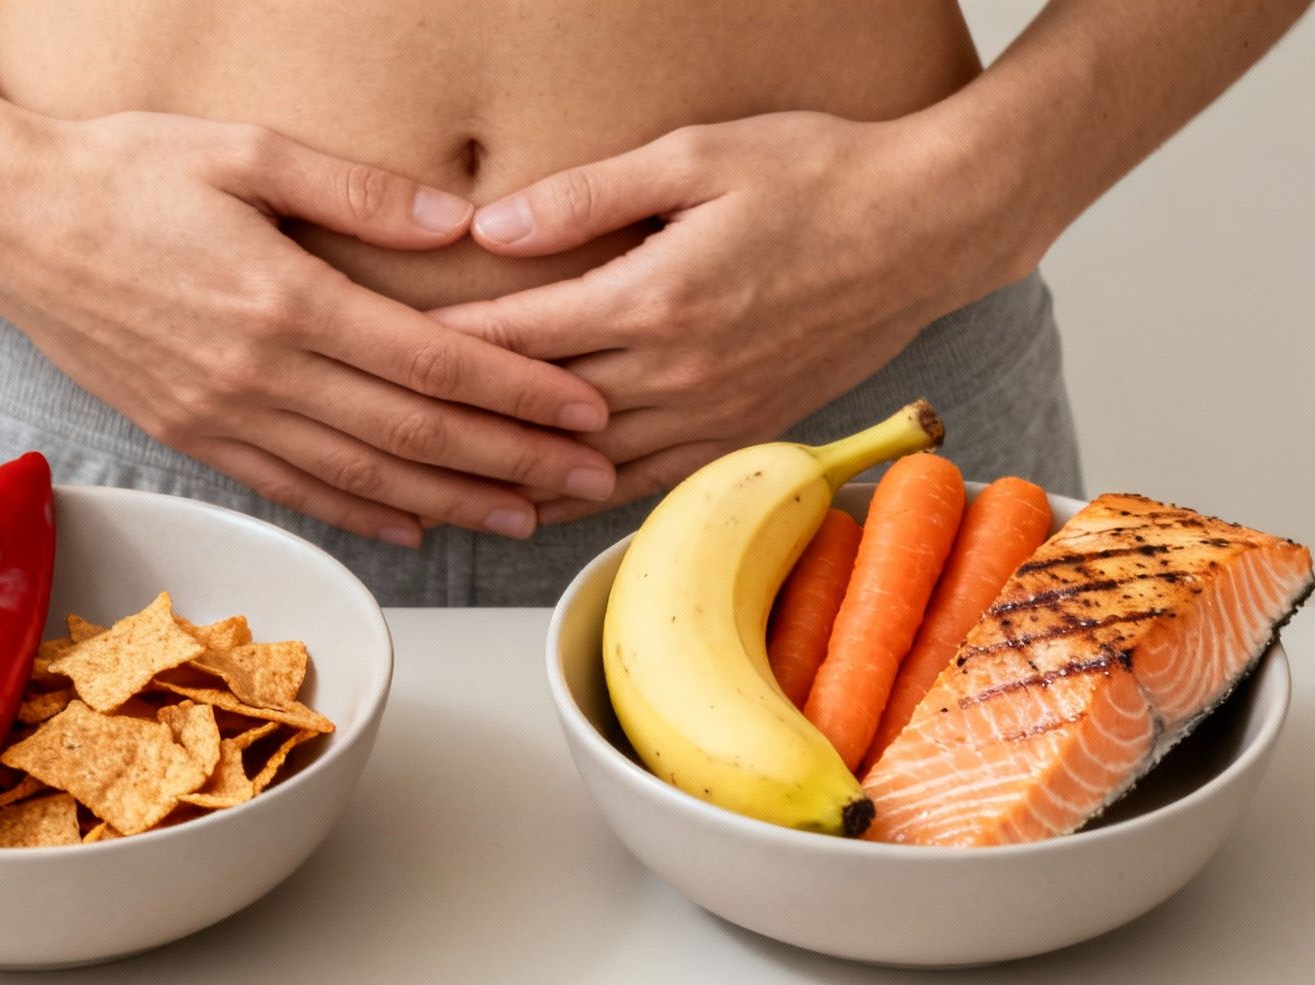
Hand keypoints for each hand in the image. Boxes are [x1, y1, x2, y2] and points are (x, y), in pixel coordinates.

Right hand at [0, 111, 617, 545]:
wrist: (4, 223)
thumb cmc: (122, 172)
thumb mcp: (243, 150)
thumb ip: (358, 192)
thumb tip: (460, 220)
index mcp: (285, 298)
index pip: (433, 363)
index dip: (519, 395)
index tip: (585, 411)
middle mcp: (259, 374)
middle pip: (415, 437)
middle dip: (515, 463)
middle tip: (592, 481)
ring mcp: (222, 416)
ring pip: (364, 479)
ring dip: (455, 504)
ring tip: (527, 516)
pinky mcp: (192, 436)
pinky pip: (295, 491)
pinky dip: (363, 515)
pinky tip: (415, 527)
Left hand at [434, 111, 1026, 524]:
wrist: (930, 225)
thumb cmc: (819, 173)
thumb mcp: (697, 153)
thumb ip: (587, 195)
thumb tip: (492, 228)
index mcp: (656, 297)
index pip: (520, 336)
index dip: (444, 345)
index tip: (384, 350)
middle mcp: (681, 370)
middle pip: (541, 415)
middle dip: (461, 425)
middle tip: (391, 437)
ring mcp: (716, 411)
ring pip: (589, 466)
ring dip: (516, 479)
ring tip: (446, 492)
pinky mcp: (745, 430)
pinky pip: (648, 481)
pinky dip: (587, 495)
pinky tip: (545, 500)